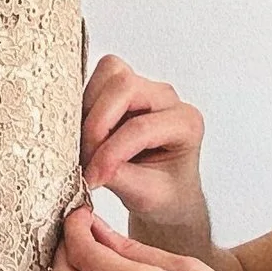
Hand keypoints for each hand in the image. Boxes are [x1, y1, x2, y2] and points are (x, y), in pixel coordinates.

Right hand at [80, 53, 211, 255]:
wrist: (167, 192)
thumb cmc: (165, 191)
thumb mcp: (147, 196)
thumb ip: (120, 177)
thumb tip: (89, 164)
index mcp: (185, 123)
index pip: (141, 127)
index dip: (110, 152)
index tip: (93, 177)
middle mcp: (167, 98)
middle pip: (125, 86)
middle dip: (97, 124)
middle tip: (86, 157)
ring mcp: (145, 88)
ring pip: (110, 74)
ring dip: (90, 110)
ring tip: (87, 146)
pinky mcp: (123, 87)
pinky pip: (98, 79)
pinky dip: (86, 104)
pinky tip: (87, 134)